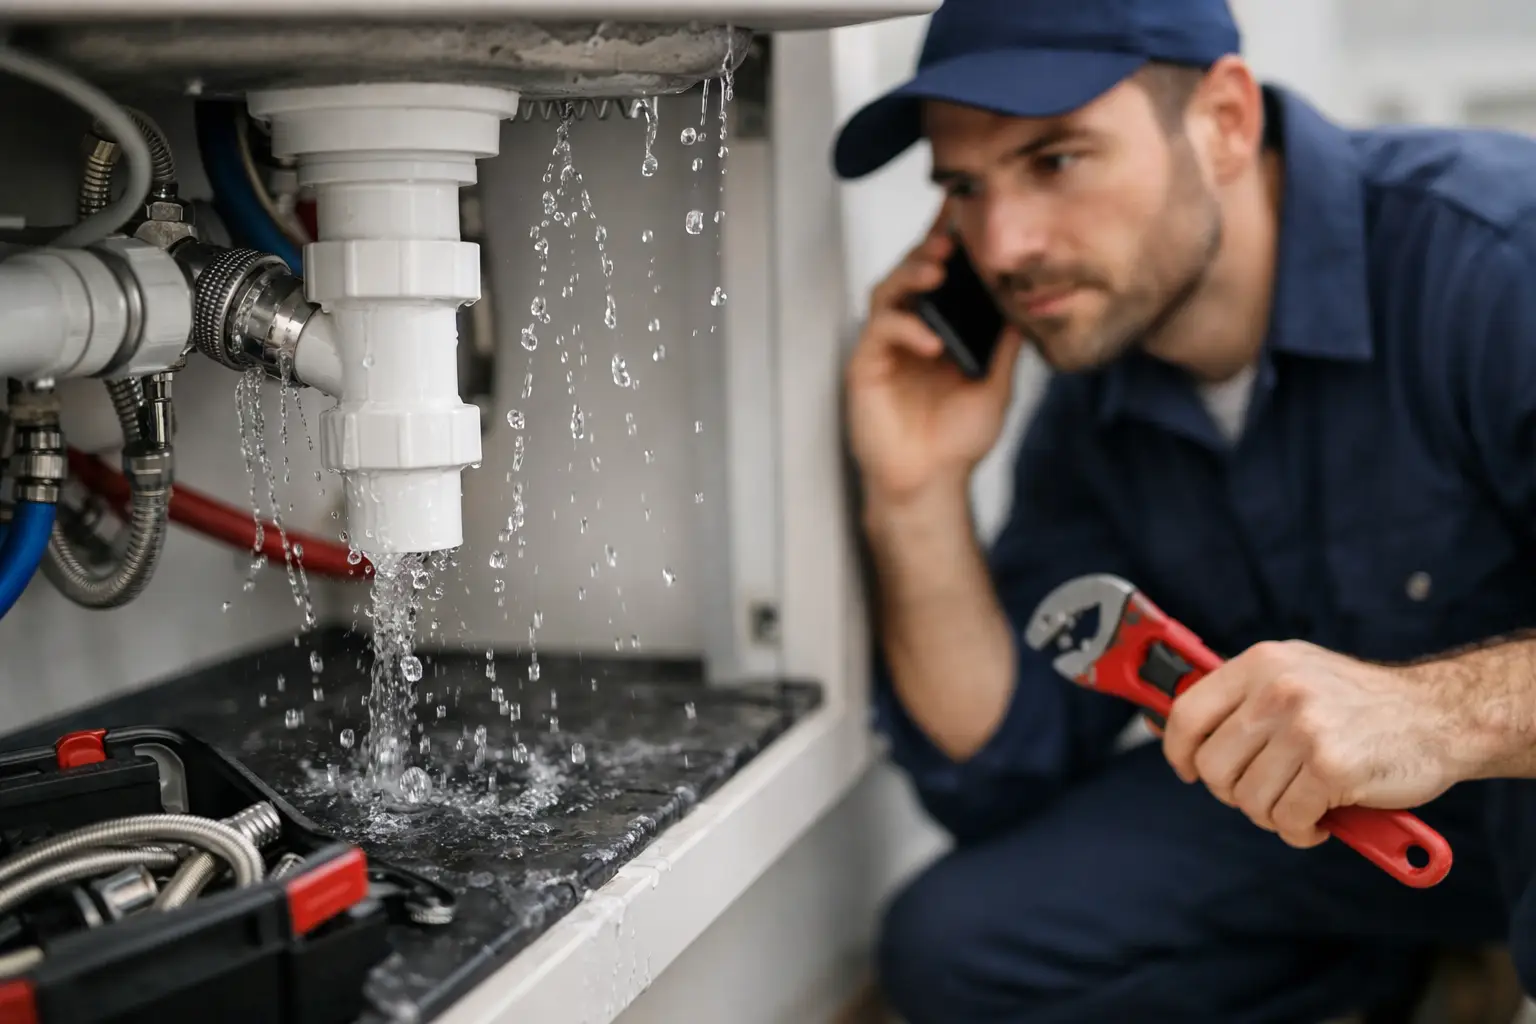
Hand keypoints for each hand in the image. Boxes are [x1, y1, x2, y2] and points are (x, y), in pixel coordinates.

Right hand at [844, 213, 1023, 509]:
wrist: (931, 483)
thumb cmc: (955, 439)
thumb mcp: (996, 383)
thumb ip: (1004, 342)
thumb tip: (1025, 299)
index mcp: (936, 326)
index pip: (939, 274)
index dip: (946, 239)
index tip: (962, 207)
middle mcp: (907, 329)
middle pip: (909, 272)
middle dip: (927, 250)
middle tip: (950, 240)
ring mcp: (884, 347)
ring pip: (887, 291)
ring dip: (911, 276)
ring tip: (938, 272)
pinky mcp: (864, 368)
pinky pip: (880, 334)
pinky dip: (906, 330)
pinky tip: (931, 341)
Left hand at [1161, 640, 1460, 848]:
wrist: (1440, 715)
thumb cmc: (1361, 703)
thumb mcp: (1297, 674)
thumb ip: (1245, 696)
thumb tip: (1176, 725)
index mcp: (1261, 665)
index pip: (1187, 713)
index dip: (1178, 751)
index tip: (1187, 769)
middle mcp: (1277, 691)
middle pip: (1213, 767)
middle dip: (1234, 792)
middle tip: (1266, 792)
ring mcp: (1304, 728)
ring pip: (1249, 800)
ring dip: (1272, 814)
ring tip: (1300, 801)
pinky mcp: (1331, 767)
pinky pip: (1288, 820)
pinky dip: (1300, 831)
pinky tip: (1321, 818)